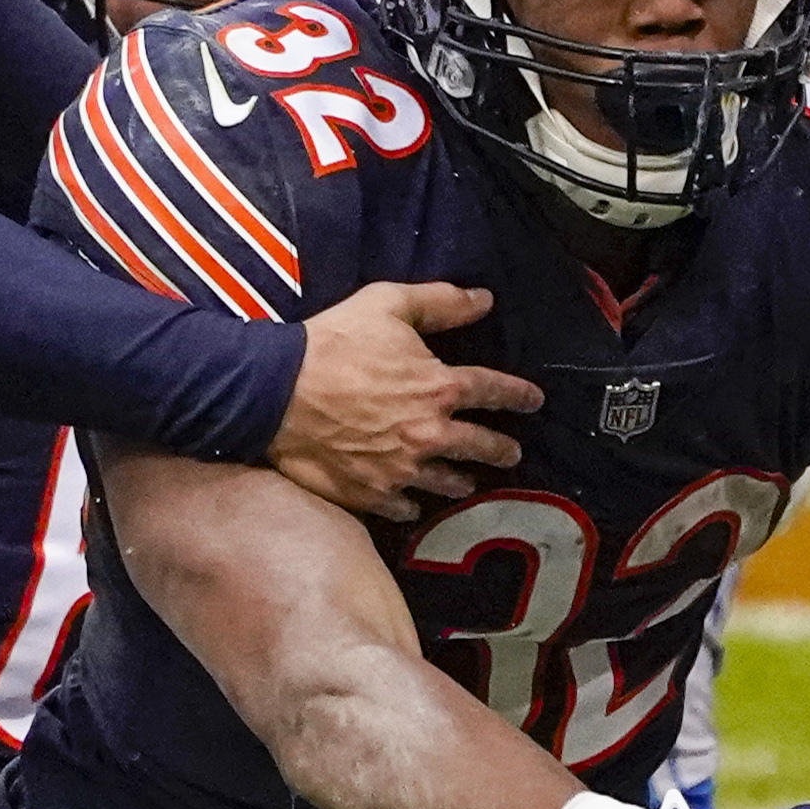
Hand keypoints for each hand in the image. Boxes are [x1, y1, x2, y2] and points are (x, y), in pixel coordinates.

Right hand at [267, 280, 536, 519]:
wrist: (275, 393)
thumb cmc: (332, 342)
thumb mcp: (387, 304)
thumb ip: (441, 303)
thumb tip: (483, 300)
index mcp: (441, 388)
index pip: (496, 392)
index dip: (519, 395)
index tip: (533, 401)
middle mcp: (432, 435)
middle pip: (483, 448)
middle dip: (502, 450)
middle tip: (510, 454)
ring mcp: (403, 470)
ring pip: (447, 483)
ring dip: (461, 481)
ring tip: (467, 482)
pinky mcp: (373, 494)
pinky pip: (405, 508)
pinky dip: (412, 506)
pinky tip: (414, 504)